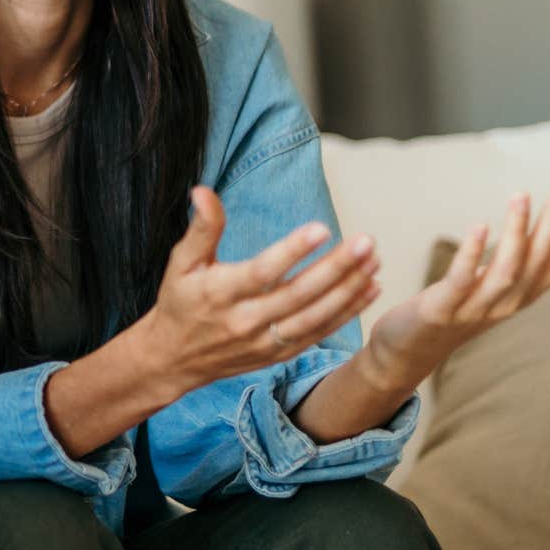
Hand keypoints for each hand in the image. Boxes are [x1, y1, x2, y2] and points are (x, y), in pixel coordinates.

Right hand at [138, 187, 379, 394]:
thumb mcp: (180, 262)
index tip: (321, 229)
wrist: (174, 358)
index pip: (262, 272)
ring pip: (315, 316)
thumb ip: (201, 228)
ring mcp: (264, 341)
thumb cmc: (179, 301)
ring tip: (374, 262)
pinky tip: (370, 289)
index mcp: (220, 293)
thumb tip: (203, 191)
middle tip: (365, 242)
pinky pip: (319, 333)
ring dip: (349, 290)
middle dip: (336, 268)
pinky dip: (347, 312)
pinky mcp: (278, 354)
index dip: (292, 252)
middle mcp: (245, 320)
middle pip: (298, 294)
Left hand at [364, 181, 549, 389]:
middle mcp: (507, 303)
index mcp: (522, 295)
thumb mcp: (499, 285)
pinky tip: (479, 226)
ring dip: (516, 231)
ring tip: (521, 195)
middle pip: (538, 258)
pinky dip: (472, 253)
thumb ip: (530, 260)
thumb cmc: (456, 309)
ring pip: (505, 268)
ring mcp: (476, 308)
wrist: (409, 352)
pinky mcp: (442, 309)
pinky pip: (462, 279)